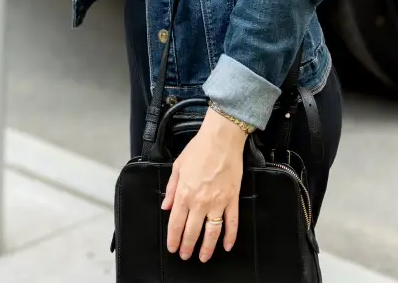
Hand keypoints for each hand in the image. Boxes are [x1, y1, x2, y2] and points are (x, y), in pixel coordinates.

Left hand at [162, 108, 247, 260]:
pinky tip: (227, 246)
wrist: (221, 139)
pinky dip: (230, 236)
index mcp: (184, 193)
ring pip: (211, 232)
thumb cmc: (198, 149)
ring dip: (207, 247)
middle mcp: (199, 201)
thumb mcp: (177, 167)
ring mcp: (217, 202)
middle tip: (185, 256)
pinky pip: (232, 222)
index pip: (176, 222)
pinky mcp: (232, 199)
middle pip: (192, 231)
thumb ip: (171, 189)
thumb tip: (165, 206)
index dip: (173, 238)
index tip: (172, 248)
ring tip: (203, 257)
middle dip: (187, 246)